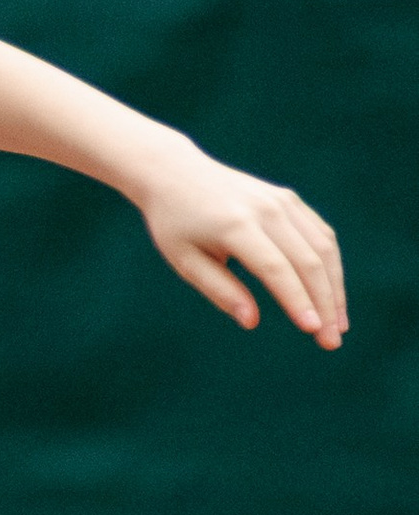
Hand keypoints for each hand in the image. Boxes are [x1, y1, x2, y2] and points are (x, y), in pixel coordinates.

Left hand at [137, 142, 346, 346]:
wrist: (176, 173)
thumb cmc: (175, 224)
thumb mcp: (184, 260)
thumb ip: (219, 290)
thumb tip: (252, 322)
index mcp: (234, 224)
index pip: (275, 268)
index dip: (297, 300)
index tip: (313, 331)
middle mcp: (264, 209)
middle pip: (308, 261)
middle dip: (325, 304)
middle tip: (332, 341)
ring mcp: (280, 200)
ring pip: (323, 247)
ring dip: (335, 288)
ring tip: (339, 325)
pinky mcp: (289, 198)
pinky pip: (320, 233)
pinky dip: (331, 264)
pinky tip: (331, 293)